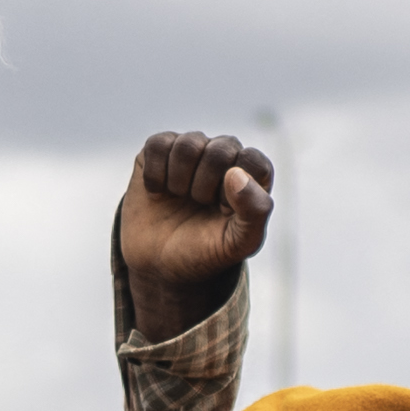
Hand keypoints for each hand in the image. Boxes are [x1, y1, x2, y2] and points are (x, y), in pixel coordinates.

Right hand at [116, 129, 274, 338]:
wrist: (160, 265)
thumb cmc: (205, 251)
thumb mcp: (240, 243)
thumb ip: (255, 211)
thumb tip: (235, 173)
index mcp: (252, 173)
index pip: (252, 161)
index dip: (233, 191)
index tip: (222, 212)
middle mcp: (224, 155)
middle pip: (219, 150)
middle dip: (205, 188)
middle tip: (199, 206)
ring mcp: (191, 150)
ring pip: (187, 144)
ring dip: (179, 180)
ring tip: (179, 198)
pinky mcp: (158, 150)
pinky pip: (157, 145)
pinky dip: (154, 175)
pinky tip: (157, 192)